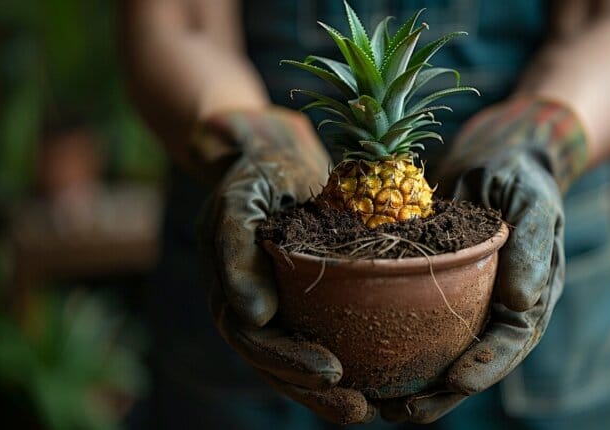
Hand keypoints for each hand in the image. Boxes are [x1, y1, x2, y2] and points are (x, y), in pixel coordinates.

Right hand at [197, 108, 375, 424]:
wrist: (277, 159)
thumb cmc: (259, 174)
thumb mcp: (241, 199)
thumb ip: (237, 250)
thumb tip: (253, 314)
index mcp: (230, 288)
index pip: (252, 338)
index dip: (288, 361)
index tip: (331, 371)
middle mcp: (251, 304)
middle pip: (275, 361)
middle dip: (313, 390)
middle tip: (357, 409)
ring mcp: (277, 303)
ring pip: (296, 358)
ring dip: (328, 391)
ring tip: (371, 410)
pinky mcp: (304, 298)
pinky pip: (320, 336)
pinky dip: (346, 360)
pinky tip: (379, 380)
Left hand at [379, 97, 587, 422]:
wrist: (491, 151)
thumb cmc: (517, 171)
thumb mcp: (530, 199)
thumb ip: (532, 247)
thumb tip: (523, 303)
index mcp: (529, 292)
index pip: (512, 339)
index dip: (487, 366)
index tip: (455, 381)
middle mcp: (496, 304)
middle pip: (474, 360)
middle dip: (443, 393)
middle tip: (406, 412)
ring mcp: (466, 299)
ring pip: (442, 351)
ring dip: (415, 383)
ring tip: (379, 405)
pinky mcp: (435, 286)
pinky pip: (417, 322)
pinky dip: (395, 344)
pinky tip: (364, 359)